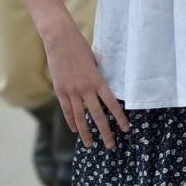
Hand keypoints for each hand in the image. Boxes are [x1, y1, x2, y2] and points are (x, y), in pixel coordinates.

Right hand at [43, 21, 129, 148]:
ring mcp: (71, 91)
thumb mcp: (95, 62)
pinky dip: (71, 121)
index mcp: (97, 80)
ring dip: (86, 133)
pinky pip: (67, 110)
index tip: (126, 129)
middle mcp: (85, 88)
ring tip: (90, 145)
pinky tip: (75, 130)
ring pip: (80, 117)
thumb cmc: (80, 47)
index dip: (119, 118)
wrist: (60, 39)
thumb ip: (98, 78)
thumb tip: (102, 91)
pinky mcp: (60, 90)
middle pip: (97, 115)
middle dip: (105, 132)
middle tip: (111, 146)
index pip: (112, 104)